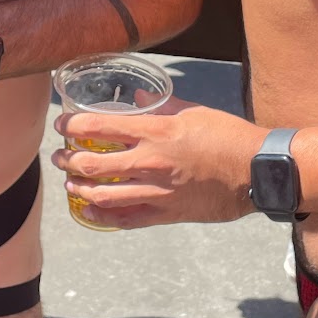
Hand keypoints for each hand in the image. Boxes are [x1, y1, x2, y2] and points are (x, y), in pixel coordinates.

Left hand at [52, 100, 266, 228]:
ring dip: (80, 189)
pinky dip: (103, 217)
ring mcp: (158, 191)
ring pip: (104, 195)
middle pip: (94, 164)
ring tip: (70, 184)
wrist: (257, 171)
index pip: (101, 127)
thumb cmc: (229, 136)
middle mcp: (152, 162)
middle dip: (69, 160)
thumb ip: (161, 106)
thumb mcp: (195, 111)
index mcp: (157, 132)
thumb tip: (138, 98)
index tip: (62, 125)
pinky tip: (89, 211)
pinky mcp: (168, 213)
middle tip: (60, 156)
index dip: (73, 126)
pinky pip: (128, 220)